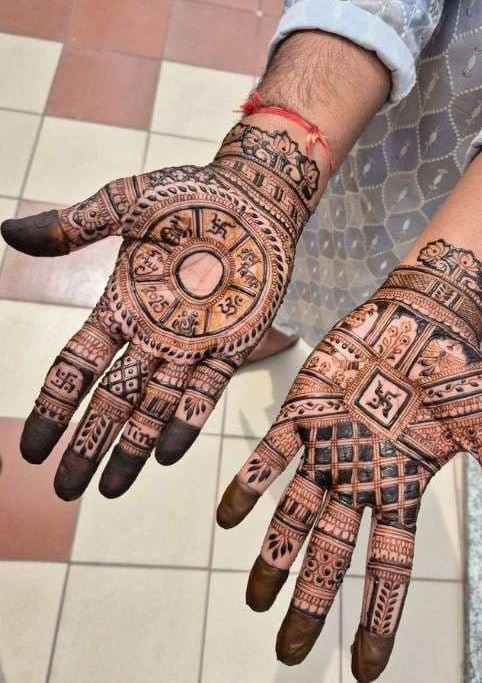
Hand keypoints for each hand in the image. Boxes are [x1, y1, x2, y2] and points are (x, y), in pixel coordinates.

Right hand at [2, 123, 319, 499]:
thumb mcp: (126, 204)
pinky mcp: (236, 341)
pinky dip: (187, 420)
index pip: (77, 367)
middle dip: (89, 443)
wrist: (256, 193)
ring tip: (111, 489)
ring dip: (133, 447)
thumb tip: (8, 234)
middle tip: (67, 488)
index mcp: (120, 305)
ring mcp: (194, 341)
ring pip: (155, 405)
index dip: (55, 407)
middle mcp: (152, 333)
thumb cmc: (190, 195)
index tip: (33, 449)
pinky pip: (207, 390)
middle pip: (112, 399)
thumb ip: (74, 226)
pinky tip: (169, 454)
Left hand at [215, 240, 481, 681]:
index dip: (379, 617)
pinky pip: (270, 455)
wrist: (429, 315)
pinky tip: (228, 518)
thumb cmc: (464, 374)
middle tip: (289, 654)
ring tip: (255, 603)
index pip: (391, 566)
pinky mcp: (304, 411)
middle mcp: (361, 478)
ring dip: (274, 557)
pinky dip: (250, 484)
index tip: (366, 670)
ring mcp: (329, 448)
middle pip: (332, 552)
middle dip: (311, 602)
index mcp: (404, 489)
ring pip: (295, 514)